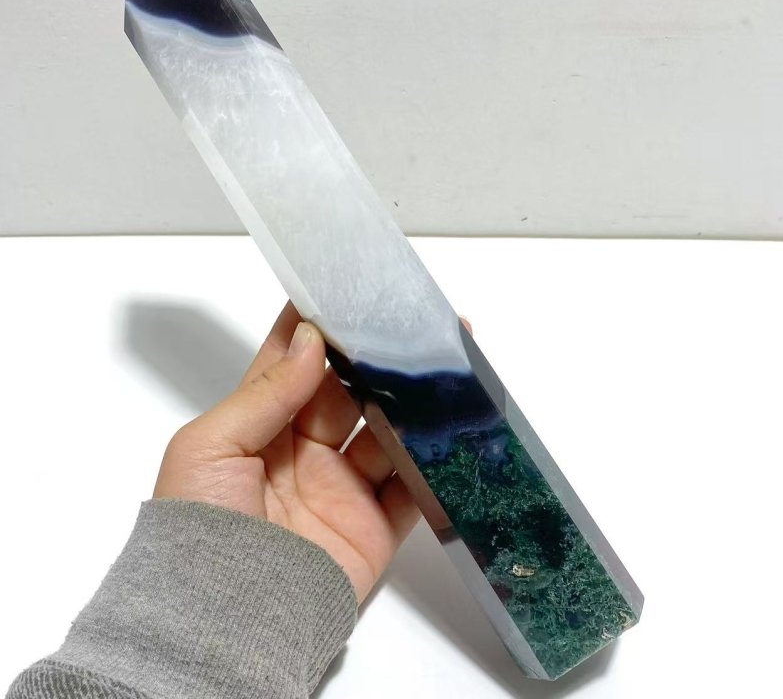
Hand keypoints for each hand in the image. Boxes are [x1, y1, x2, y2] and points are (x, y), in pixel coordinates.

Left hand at [154, 302, 419, 603]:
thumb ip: (264, 393)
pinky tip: (452, 426)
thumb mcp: (210, 448)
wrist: (222, 625)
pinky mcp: (374, 525)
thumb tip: (310, 341)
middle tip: (405, 320)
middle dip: (373, 356)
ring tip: (441, 364)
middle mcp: (304, 451)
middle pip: (348, 391)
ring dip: (412, 401)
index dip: (313, 327)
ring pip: (387, 431)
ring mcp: (342, 487)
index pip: (290, 363)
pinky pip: (412, 487)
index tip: (341, 291)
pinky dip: (434, 461)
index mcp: (260, 427)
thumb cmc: (196, 530)